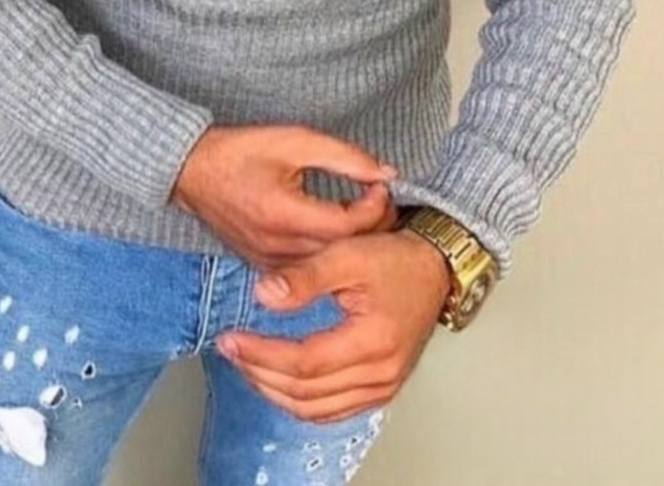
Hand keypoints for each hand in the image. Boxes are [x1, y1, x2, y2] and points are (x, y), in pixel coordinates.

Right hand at [169, 124, 399, 268]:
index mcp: (284, 213)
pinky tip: (334, 229)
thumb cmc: (239, 151)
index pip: (349, 225)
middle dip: (372, 225)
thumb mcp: (295, 140)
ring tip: (362, 212)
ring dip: (352, 241)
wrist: (191, 172)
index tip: (380, 184)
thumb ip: (344, 156)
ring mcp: (269, 261)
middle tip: (380, 199)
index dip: (376, 205)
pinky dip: (328, 251)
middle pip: (344, 249)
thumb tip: (385, 172)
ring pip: (328, 263)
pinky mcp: (265, 266)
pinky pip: (309, 267)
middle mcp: (277, 246)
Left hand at [214, 229, 452, 422]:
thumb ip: (305, 276)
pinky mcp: (381, 388)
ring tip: (246, 364)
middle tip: (229, 350)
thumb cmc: (394, 259)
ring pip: (316, 409)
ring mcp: (383, 386)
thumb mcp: (347, 253)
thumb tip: (262, 294)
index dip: (262, 354)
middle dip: (260, 373)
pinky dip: (299, 400)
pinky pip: (332, 409)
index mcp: (374, 342)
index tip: (231, 338)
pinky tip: (277, 380)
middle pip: (306, 393)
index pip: (305, 363)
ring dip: (275, 391)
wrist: (434, 268)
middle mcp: (381, 374)